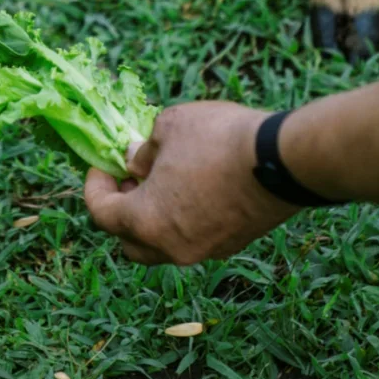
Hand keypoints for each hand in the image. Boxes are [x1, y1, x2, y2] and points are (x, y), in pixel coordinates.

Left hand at [83, 101, 299, 264]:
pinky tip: (192, 186)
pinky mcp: (231, 244)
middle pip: (128, 241)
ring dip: (152, 217)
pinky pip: (192, 239)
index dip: (94, 186)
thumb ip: (142, 149)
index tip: (100, 164)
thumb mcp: (168, 128)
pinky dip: (181, 219)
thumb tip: (133, 159)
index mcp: (146, 221)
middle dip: (121, 210)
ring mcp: (204, 250)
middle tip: (128, 178)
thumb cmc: (218, 140)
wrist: (284, 161)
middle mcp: (171, 247)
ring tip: (161, 179)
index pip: (100, 214)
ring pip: (162, 244)